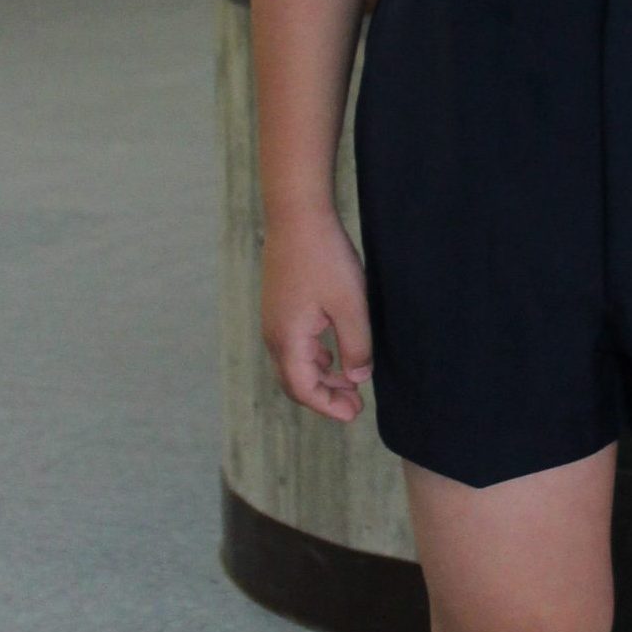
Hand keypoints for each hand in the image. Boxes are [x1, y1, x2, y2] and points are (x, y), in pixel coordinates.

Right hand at [262, 207, 373, 420]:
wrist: (298, 218)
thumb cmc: (325, 259)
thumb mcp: (351, 306)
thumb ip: (356, 346)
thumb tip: (357, 378)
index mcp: (288, 340)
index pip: (304, 389)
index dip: (328, 406)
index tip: (354, 413)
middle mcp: (274, 335)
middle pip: (295, 381)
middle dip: (325, 397)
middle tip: (355, 406)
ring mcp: (274, 320)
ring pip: (295, 364)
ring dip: (321, 378)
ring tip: (350, 383)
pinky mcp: (280, 307)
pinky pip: (294, 346)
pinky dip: (314, 359)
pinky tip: (334, 356)